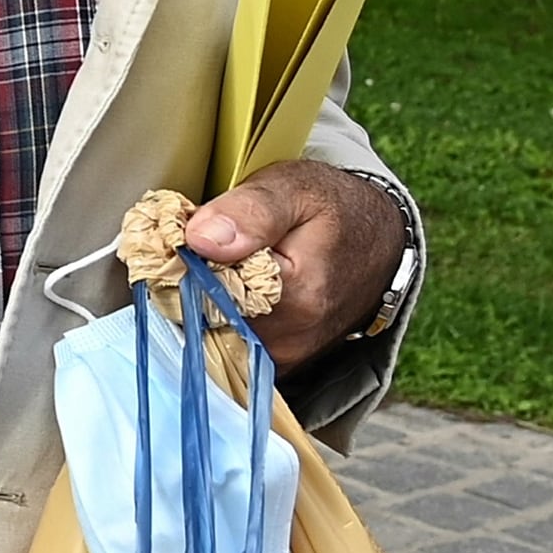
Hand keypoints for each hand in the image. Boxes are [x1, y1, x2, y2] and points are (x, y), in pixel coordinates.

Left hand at [185, 159, 403, 369]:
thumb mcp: (294, 189)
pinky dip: (219, 321)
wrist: (376, 241)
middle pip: (204, 318)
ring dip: (202, 304)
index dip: (180, 264)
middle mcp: (291, 337)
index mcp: (295, 295)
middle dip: (188, 285)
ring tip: (217, 267)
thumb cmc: (332, 209)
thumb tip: (200, 240)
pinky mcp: (280, 363)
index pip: (203, 290)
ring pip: (213, 335)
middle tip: (196, 249)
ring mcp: (286, 356)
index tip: (176, 237)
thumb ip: (249, 211)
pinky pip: (229, 347)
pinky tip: (228, 293)